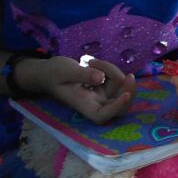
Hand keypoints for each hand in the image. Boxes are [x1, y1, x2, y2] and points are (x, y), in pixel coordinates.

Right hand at [18, 56, 135, 123]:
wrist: (48, 72)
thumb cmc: (53, 73)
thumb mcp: (64, 70)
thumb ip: (82, 74)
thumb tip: (99, 78)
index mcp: (83, 105)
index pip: (102, 115)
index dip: (116, 108)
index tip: (125, 94)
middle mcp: (94, 103)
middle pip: (120, 106)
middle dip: (128, 91)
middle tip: (128, 75)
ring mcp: (101, 95)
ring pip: (119, 88)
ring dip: (112, 71)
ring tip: (92, 62)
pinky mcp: (104, 86)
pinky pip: (115, 79)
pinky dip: (110, 69)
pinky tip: (94, 63)